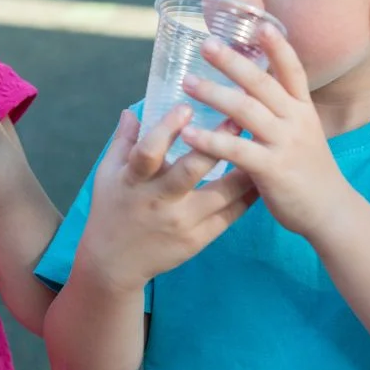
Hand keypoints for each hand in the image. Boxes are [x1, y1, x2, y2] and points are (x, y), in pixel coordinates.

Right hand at [76, 106, 257, 293]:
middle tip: (239, 118)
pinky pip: (230, 215)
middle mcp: (158, 201)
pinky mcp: (198, 239)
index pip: (148, 152)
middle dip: (217, 143)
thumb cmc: (112, 209)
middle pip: (191, 171)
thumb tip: (132, 110)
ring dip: (244, 168)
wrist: (114, 262)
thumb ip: (123, 141)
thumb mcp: (107, 174)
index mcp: (133, 180)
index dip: (167, 129)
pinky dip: (247, 196)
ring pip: (221, 193)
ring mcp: (181, 222)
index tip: (187, 107)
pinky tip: (259, 177)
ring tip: (261, 144)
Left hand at [179, 23, 352, 239]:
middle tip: (206, 44)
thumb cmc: (309, 171)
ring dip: (213, 94)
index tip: (260, 25)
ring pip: (245, 111)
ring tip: (186, 82)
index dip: (278, 47)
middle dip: (232, 62)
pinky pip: (236, 149)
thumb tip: (256, 87)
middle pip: (261, 83)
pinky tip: (188, 134)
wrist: (330, 211)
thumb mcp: (303, 132)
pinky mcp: (272, 169)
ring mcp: (285, 143)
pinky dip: (210, 140)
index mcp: (303, 110)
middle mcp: (296, 121)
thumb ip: (282, 111)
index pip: (292, 70)